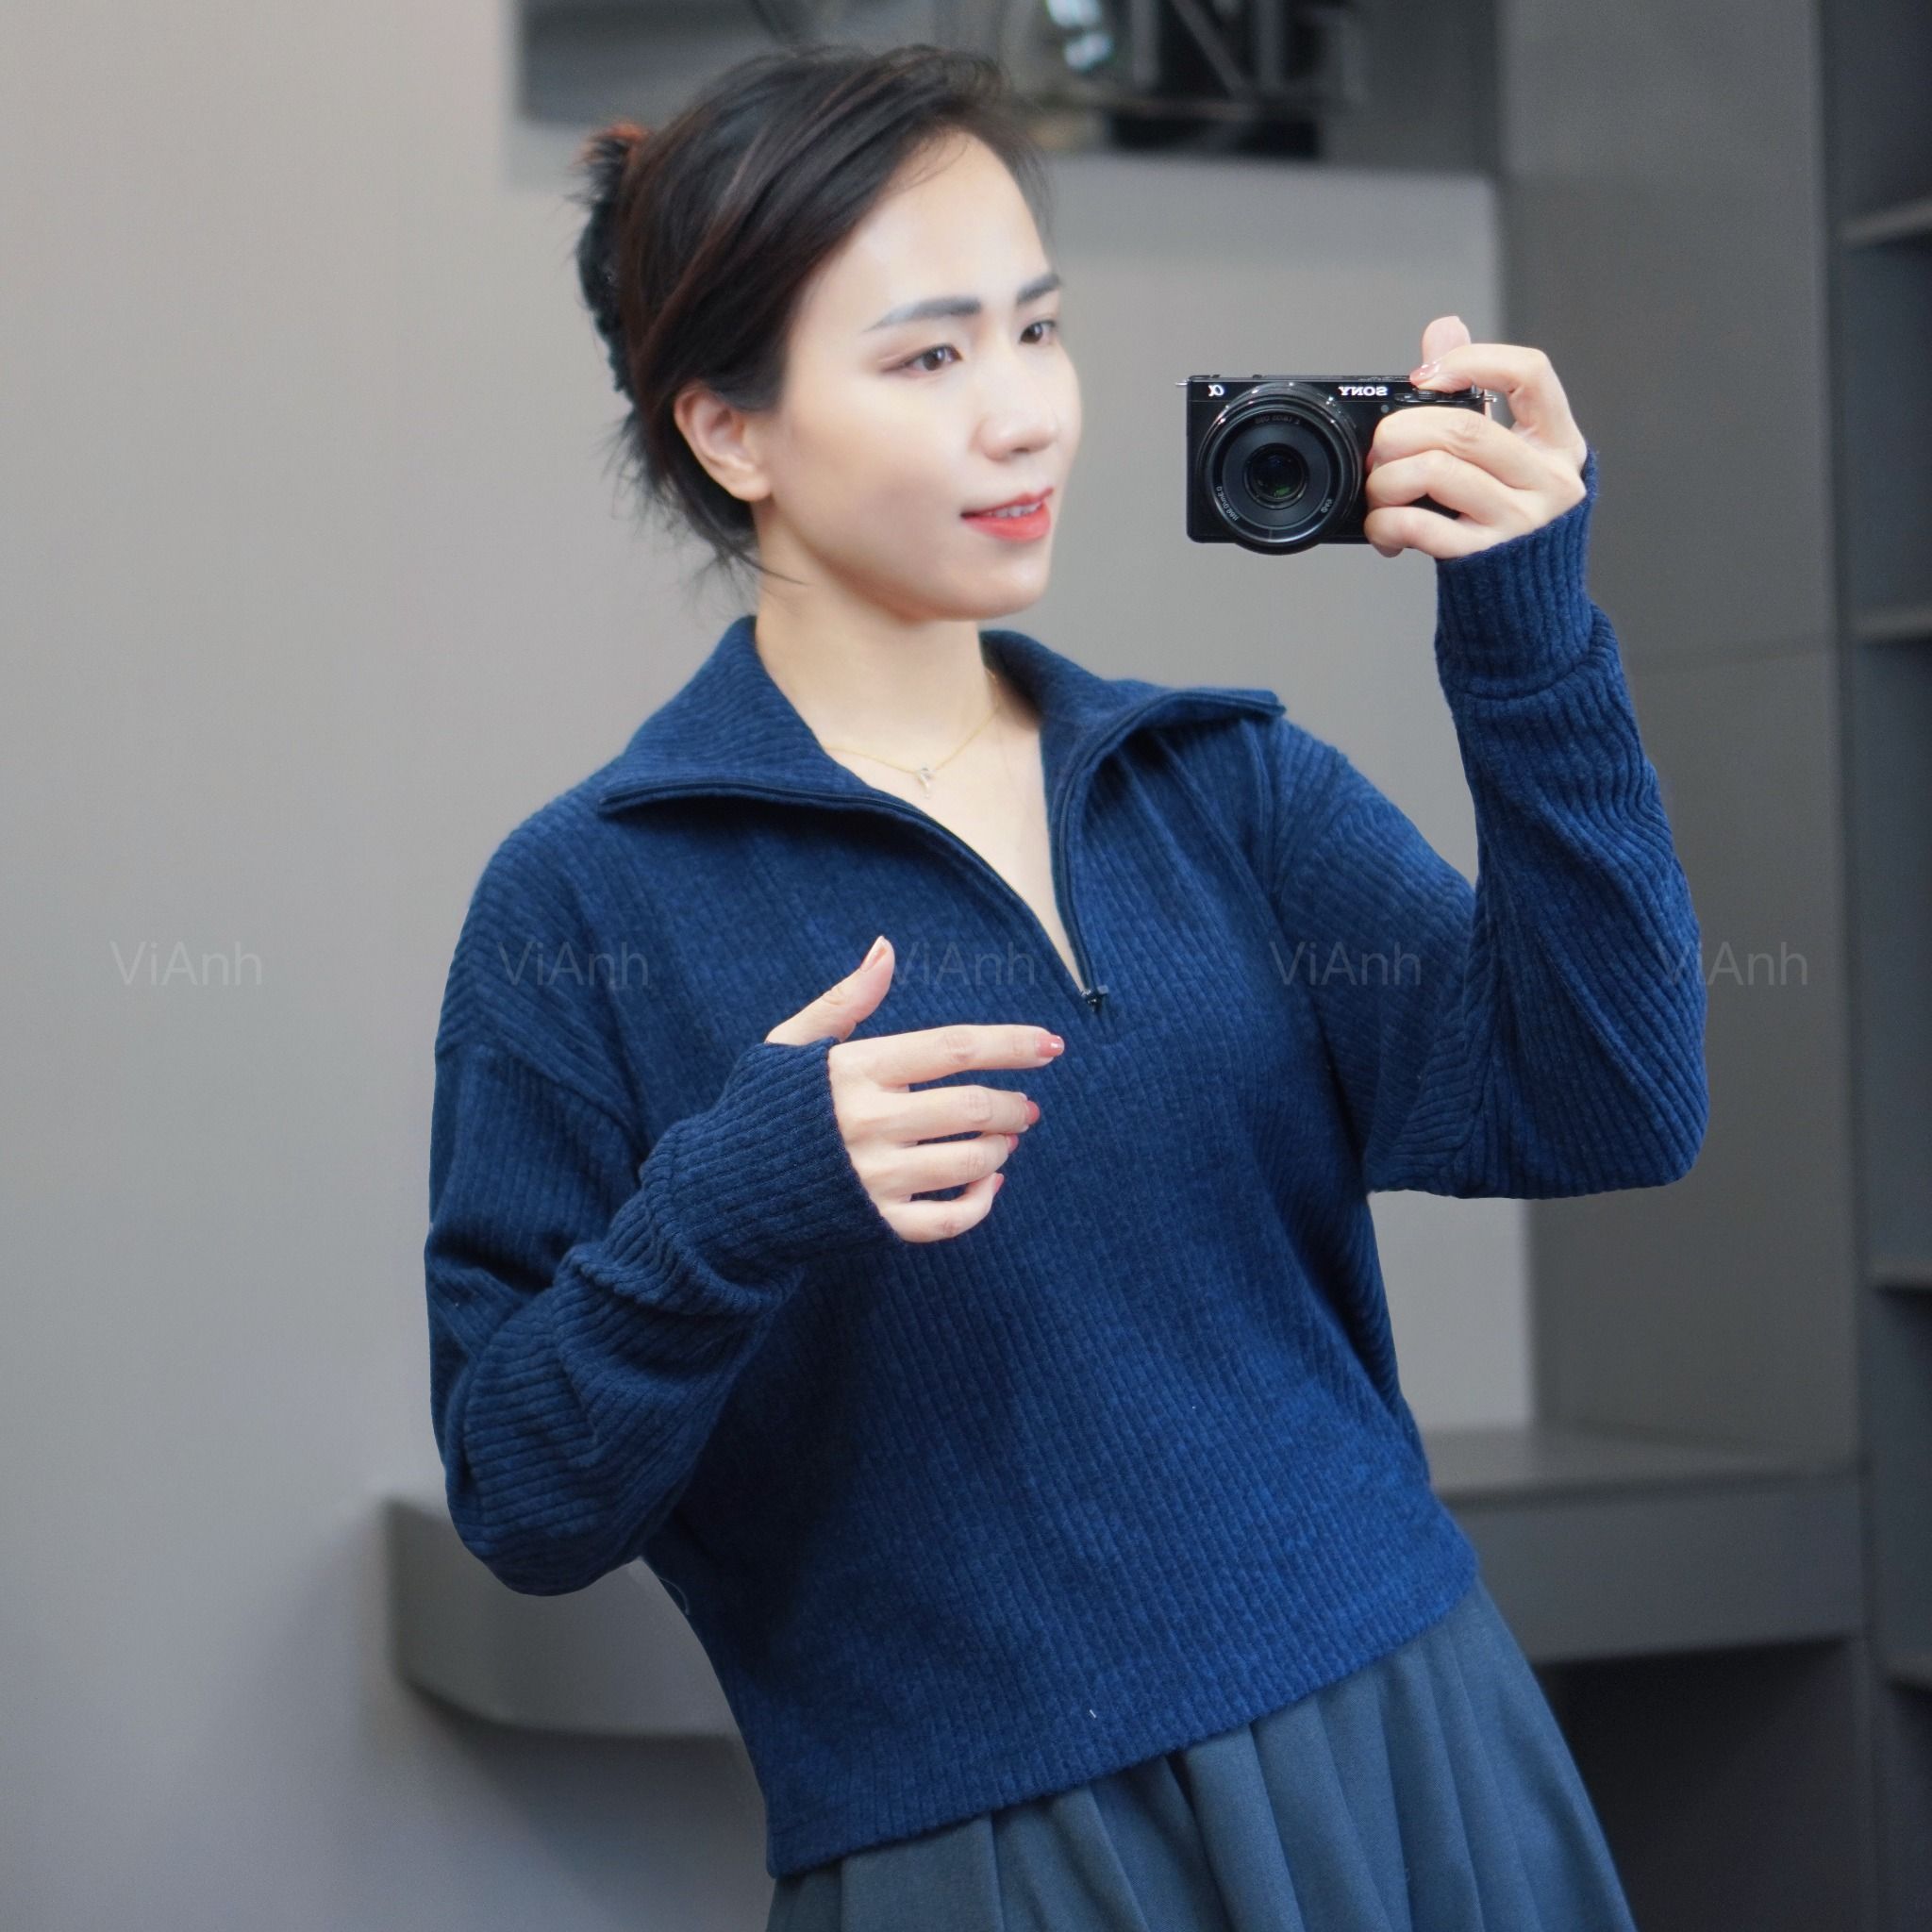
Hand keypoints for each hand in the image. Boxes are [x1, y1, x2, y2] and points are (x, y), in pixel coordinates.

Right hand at [765, 937, 1055, 1242]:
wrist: (721, 1194)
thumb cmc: (765, 1110)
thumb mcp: (789, 1044)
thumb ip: (845, 999)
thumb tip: (886, 947)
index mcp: (856, 1070)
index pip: (953, 1048)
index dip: (1011, 1044)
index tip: (1051, 1045)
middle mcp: (869, 1123)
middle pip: (972, 1107)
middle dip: (1012, 1104)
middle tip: (1024, 1106)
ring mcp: (876, 1177)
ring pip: (970, 1161)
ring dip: (1001, 1148)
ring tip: (1005, 1139)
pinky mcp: (878, 1224)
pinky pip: (950, 1219)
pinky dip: (980, 1202)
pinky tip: (987, 1183)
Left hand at [1364, 314, 1591, 560]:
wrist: (1524, 608)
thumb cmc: (1509, 524)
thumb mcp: (1506, 458)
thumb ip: (1473, 395)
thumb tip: (1444, 329)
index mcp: (1559, 442)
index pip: (1532, 372)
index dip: (1474, 360)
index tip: (1425, 378)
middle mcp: (1550, 479)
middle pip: (1465, 427)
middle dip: (1402, 432)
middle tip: (1381, 448)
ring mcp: (1522, 521)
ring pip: (1439, 471)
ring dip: (1387, 479)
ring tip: (1378, 491)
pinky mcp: (1487, 558)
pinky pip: (1423, 526)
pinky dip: (1387, 522)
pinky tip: (1383, 527)